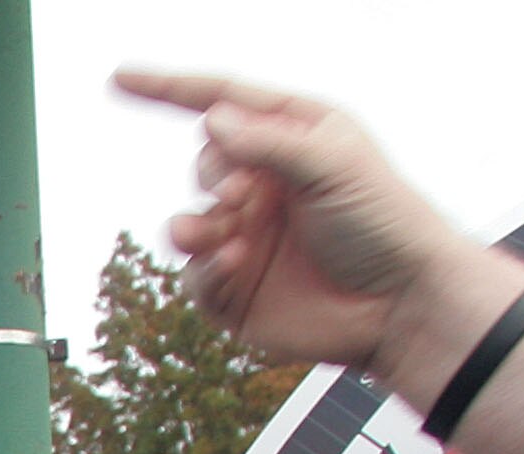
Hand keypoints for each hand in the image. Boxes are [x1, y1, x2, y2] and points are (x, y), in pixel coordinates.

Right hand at [112, 71, 469, 371]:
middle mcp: (267, 186)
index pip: (224, 103)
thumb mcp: (333, 165)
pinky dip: (207, 270)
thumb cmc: (385, 224)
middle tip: (241, 193)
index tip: (122, 78)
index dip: (169, 90)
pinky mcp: (237, 290)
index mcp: (294, 140)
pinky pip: (195, 276)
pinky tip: (236, 266)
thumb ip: (270, 142)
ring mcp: (249, 238)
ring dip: (195, 226)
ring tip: (221, 234)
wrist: (401, 305)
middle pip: (205, 164)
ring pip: (188, 223)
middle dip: (214, 175)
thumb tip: (212, 119)